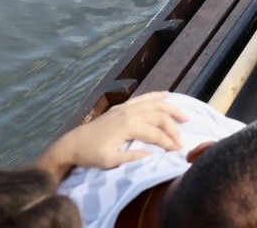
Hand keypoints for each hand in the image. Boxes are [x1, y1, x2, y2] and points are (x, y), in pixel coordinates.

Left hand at [35, 92, 189, 180]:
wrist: (72, 144)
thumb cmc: (90, 154)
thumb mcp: (110, 161)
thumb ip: (133, 157)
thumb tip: (154, 154)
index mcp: (129, 126)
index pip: (156, 133)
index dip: (168, 142)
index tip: (177, 151)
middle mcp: (130, 112)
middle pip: (160, 116)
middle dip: (174, 128)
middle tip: (182, 140)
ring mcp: (126, 107)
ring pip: (156, 104)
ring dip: (172, 109)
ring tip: (185, 116)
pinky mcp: (122, 106)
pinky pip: (144, 97)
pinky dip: (157, 95)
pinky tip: (167, 95)